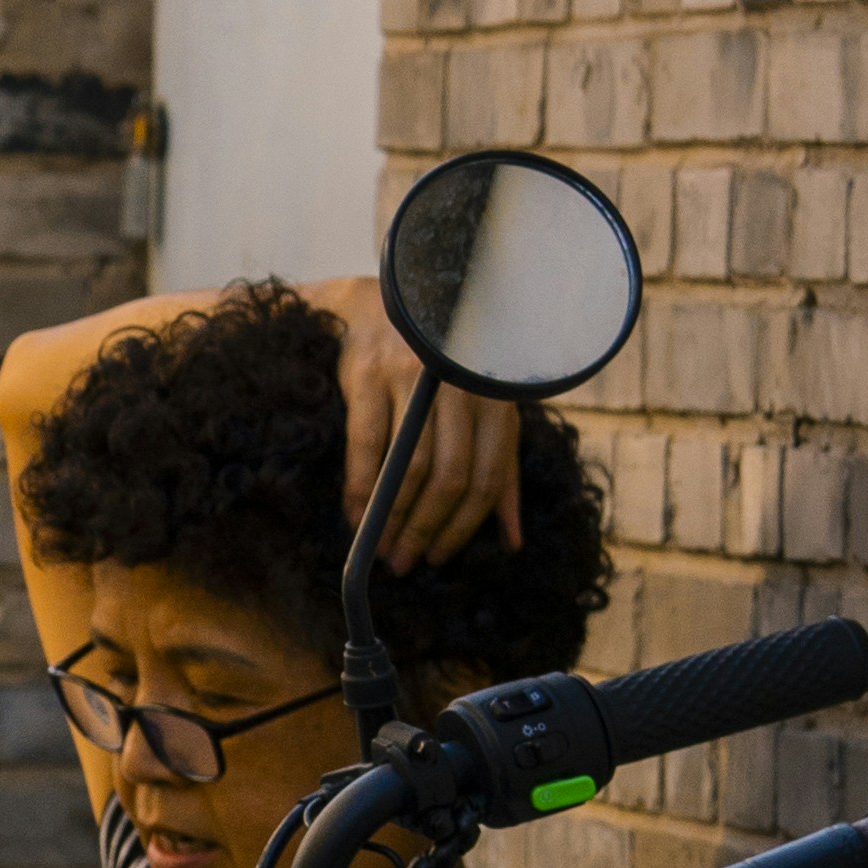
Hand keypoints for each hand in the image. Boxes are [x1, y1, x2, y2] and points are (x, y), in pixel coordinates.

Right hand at [322, 282, 521, 573]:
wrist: (387, 304)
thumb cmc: (440, 369)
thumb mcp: (483, 412)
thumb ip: (501, 471)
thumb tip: (513, 540)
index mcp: (496, 400)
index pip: (488, 477)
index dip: (464, 526)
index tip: (439, 557)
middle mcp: (461, 388)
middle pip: (450, 476)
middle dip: (425, 528)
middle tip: (403, 562)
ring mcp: (414, 379)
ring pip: (410, 465)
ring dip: (393, 516)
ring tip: (380, 548)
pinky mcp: (370, 373)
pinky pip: (367, 444)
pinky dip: (359, 486)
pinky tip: (354, 514)